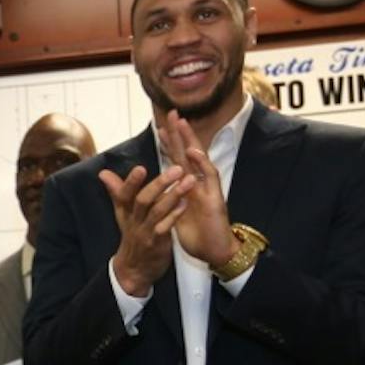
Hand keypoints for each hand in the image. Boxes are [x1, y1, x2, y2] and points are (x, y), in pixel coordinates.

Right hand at [102, 161, 189, 296]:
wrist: (134, 270)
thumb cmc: (133, 237)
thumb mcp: (122, 215)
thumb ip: (117, 192)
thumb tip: (103, 173)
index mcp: (125, 212)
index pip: (124, 194)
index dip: (130, 182)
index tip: (140, 168)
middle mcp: (134, 221)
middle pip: (142, 200)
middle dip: (159, 184)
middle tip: (176, 169)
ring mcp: (145, 232)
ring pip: (157, 212)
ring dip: (173, 195)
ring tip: (188, 181)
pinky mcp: (157, 243)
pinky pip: (165, 227)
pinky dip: (175, 215)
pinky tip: (185, 203)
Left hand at [162, 112, 234, 266]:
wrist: (213, 252)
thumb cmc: (195, 233)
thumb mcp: (172, 213)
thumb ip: (162, 198)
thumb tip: (149, 189)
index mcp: (187, 185)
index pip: (178, 159)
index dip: (170, 143)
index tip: (160, 126)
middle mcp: (197, 183)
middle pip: (188, 152)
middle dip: (180, 133)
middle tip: (171, 113)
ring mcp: (207, 187)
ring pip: (200, 159)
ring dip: (191, 141)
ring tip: (181, 123)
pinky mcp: (215, 197)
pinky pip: (210, 177)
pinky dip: (202, 163)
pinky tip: (194, 152)